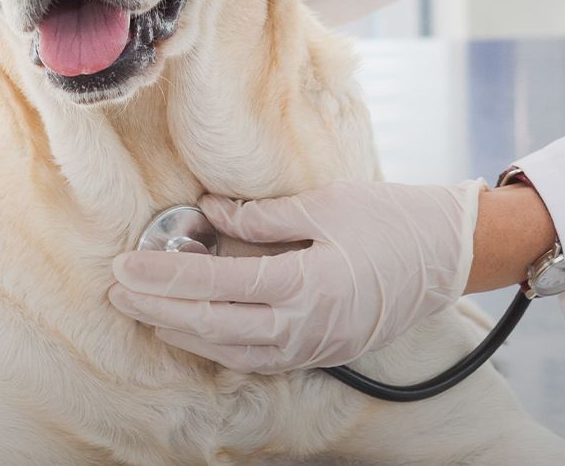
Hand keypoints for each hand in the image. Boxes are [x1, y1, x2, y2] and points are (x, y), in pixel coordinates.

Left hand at [106, 180, 480, 373]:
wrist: (450, 253)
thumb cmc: (390, 219)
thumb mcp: (322, 204)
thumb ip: (259, 215)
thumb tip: (206, 212)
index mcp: (303, 284)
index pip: (214, 284)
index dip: (162, 277)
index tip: (124, 266)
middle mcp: (304, 324)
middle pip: (212, 325)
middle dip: (157, 310)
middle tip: (115, 293)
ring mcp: (314, 345)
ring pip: (231, 351)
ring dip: (182, 333)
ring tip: (144, 313)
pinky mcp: (322, 352)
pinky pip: (258, 359)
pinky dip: (219, 348)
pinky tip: (194, 332)